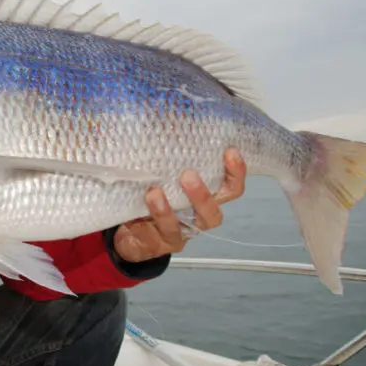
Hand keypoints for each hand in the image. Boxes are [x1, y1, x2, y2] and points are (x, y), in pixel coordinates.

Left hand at [112, 147, 246, 262]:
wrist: (130, 231)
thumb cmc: (152, 196)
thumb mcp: (162, 175)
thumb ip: (168, 158)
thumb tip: (166, 119)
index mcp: (203, 200)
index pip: (229, 189)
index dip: (235, 173)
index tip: (230, 151)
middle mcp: (195, 219)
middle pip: (212, 214)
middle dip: (202, 195)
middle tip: (189, 175)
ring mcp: (177, 235)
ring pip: (180, 228)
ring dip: (168, 210)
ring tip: (155, 192)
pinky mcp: (156, 246)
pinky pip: (154, 237)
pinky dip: (146, 223)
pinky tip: (137, 213)